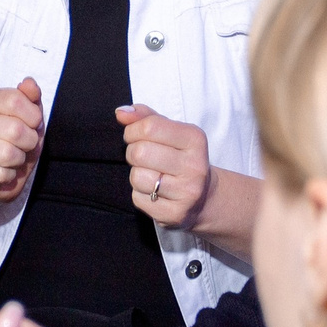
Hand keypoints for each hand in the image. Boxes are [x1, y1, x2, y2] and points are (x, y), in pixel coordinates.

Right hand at [0, 77, 43, 217]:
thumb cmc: (12, 145)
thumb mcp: (27, 121)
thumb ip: (31, 100)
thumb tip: (29, 83)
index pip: (14, 100)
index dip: (32, 116)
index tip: (32, 125)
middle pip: (14, 129)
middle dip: (29, 142)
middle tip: (23, 146)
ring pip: (6, 153)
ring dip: (18, 160)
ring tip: (12, 160)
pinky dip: (8, 176)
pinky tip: (2, 173)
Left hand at [117, 104, 212, 228]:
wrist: (205, 197)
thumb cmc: (181, 158)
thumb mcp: (171, 132)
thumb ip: (146, 118)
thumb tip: (121, 113)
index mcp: (195, 139)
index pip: (149, 127)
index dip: (133, 130)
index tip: (136, 136)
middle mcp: (195, 166)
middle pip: (140, 152)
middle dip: (133, 153)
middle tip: (142, 157)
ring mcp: (187, 192)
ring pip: (137, 177)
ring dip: (136, 175)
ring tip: (151, 175)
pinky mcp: (175, 213)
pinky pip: (138, 198)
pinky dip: (140, 194)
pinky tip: (155, 192)